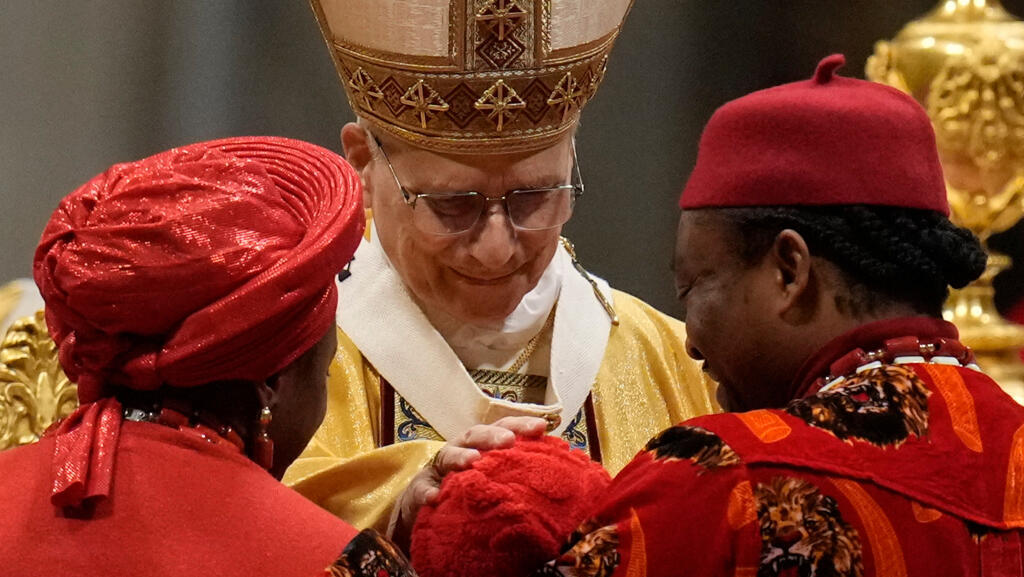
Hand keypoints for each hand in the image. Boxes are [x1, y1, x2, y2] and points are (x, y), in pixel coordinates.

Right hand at [389, 416, 547, 548]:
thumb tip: (558, 465)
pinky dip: (427, 492)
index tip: (542, 428)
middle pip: (475, 435)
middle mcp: (461, 449)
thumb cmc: (471, 489)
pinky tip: (434, 498)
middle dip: (492, 436)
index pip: (504, 428)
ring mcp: (438, 469)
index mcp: (483, 445)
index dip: (521, 424)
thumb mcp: (494, 476)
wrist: (428, 507)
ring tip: (472, 462)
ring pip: (447, 455)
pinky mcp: (419, 489)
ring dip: (460, 457)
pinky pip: (421, 489)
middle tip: (508, 441)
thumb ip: (518, 469)